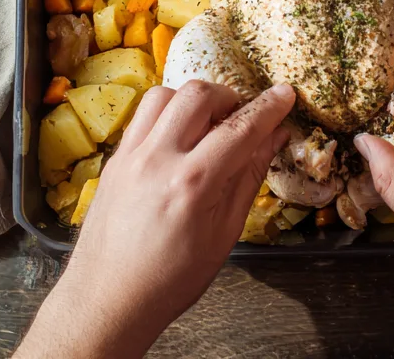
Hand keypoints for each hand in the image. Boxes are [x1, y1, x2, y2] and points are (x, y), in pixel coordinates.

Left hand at [16, 80, 294, 358]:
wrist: (108, 299)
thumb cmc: (172, 278)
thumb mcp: (224, 234)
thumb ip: (249, 176)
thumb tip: (275, 137)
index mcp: (192, 185)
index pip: (240, 129)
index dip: (268, 107)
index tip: (285, 94)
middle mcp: (158, 160)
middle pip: (199, 95)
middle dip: (229, 97)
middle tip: (240, 118)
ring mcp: (130, 155)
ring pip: (166, 94)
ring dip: (194, 100)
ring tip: (207, 125)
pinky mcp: (114, 157)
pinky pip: (142, 113)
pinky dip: (167, 112)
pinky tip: (178, 136)